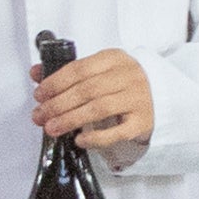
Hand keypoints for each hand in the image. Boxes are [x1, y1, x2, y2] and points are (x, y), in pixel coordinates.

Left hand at [28, 47, 157, 164]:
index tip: (39, 95)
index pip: (79, 69)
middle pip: (87, 90)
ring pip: (99, 109)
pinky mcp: (142, 122)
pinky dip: (96, 137)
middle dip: (58, 104)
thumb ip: (69, 71)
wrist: (162, 95)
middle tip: (40, 115)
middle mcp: (128, 76)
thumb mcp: (100, 69)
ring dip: (70, 119)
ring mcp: (137, 99)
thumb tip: (36, 73)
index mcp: (114, 59)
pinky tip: (80, 140)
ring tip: (52, 128)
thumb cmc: (124, 82)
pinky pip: (117, 132)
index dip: (55, 83)